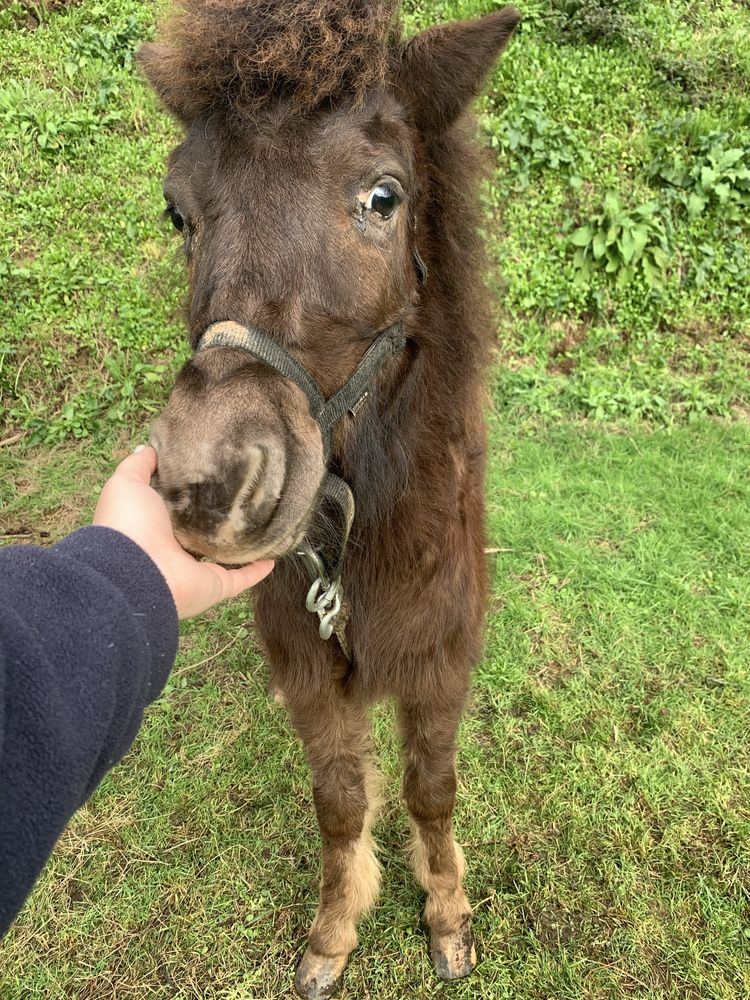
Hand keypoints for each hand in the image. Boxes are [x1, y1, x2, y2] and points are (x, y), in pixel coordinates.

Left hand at [93, 446, 273, 618]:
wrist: (133, 571)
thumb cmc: (129, 524)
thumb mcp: (128, 483)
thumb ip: (139, 465)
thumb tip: (149, 447)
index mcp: (158, 525)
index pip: (181, 507)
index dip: (196, 492)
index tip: (216, 472)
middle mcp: (178, 549)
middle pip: (205, 531)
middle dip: (221, 517)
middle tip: (247, 493)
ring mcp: (198, 569)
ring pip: (226, 556)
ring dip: (242, 544)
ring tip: (263, 523)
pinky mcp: (215, 585)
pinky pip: (242, 577)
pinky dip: (257, 570)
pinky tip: (273, 556)